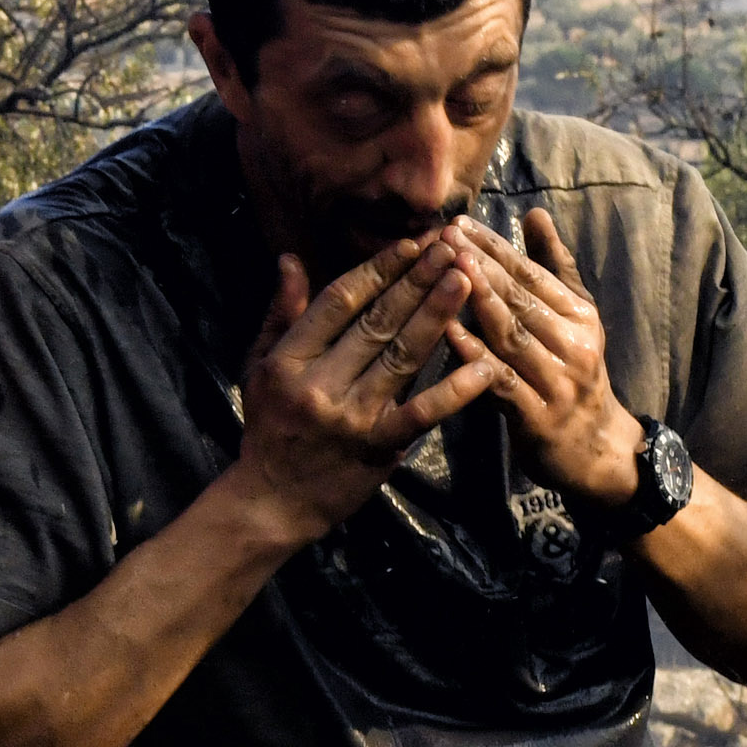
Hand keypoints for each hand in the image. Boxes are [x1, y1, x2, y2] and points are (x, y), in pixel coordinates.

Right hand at [226, 240, 505, 543]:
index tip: (412, 244)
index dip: (378, 269)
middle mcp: (320, 383)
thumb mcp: (260, 366)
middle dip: (417, 280)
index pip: (340, 301)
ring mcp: (353, 417)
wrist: (272, 503)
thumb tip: (291, 259)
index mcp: (289, 359)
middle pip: (377, 321)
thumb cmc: (268, 428)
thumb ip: (280, 313)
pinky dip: (456, 390)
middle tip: (452, 247)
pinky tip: (487, 366)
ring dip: (438, 316)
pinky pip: (422, 413)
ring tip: (467, 280)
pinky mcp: (379, 448)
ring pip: (402, 357)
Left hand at [444, 209, 645, 507]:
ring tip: (443, 273)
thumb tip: (535, 212)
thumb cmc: (573, 373)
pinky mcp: (538, 416)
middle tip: (443, 238)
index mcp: (581, 316)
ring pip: (511, 335)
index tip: (459, 223)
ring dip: (476, 302)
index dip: (495, 246)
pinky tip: (447, 333)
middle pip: (520, 299)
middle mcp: (574, 344)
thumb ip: (553, 266)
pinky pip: (502, 381)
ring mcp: (557, 381)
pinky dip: (475, 355)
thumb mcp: (574, 318)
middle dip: (479, 265)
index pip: (533, 273)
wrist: (596, 448)